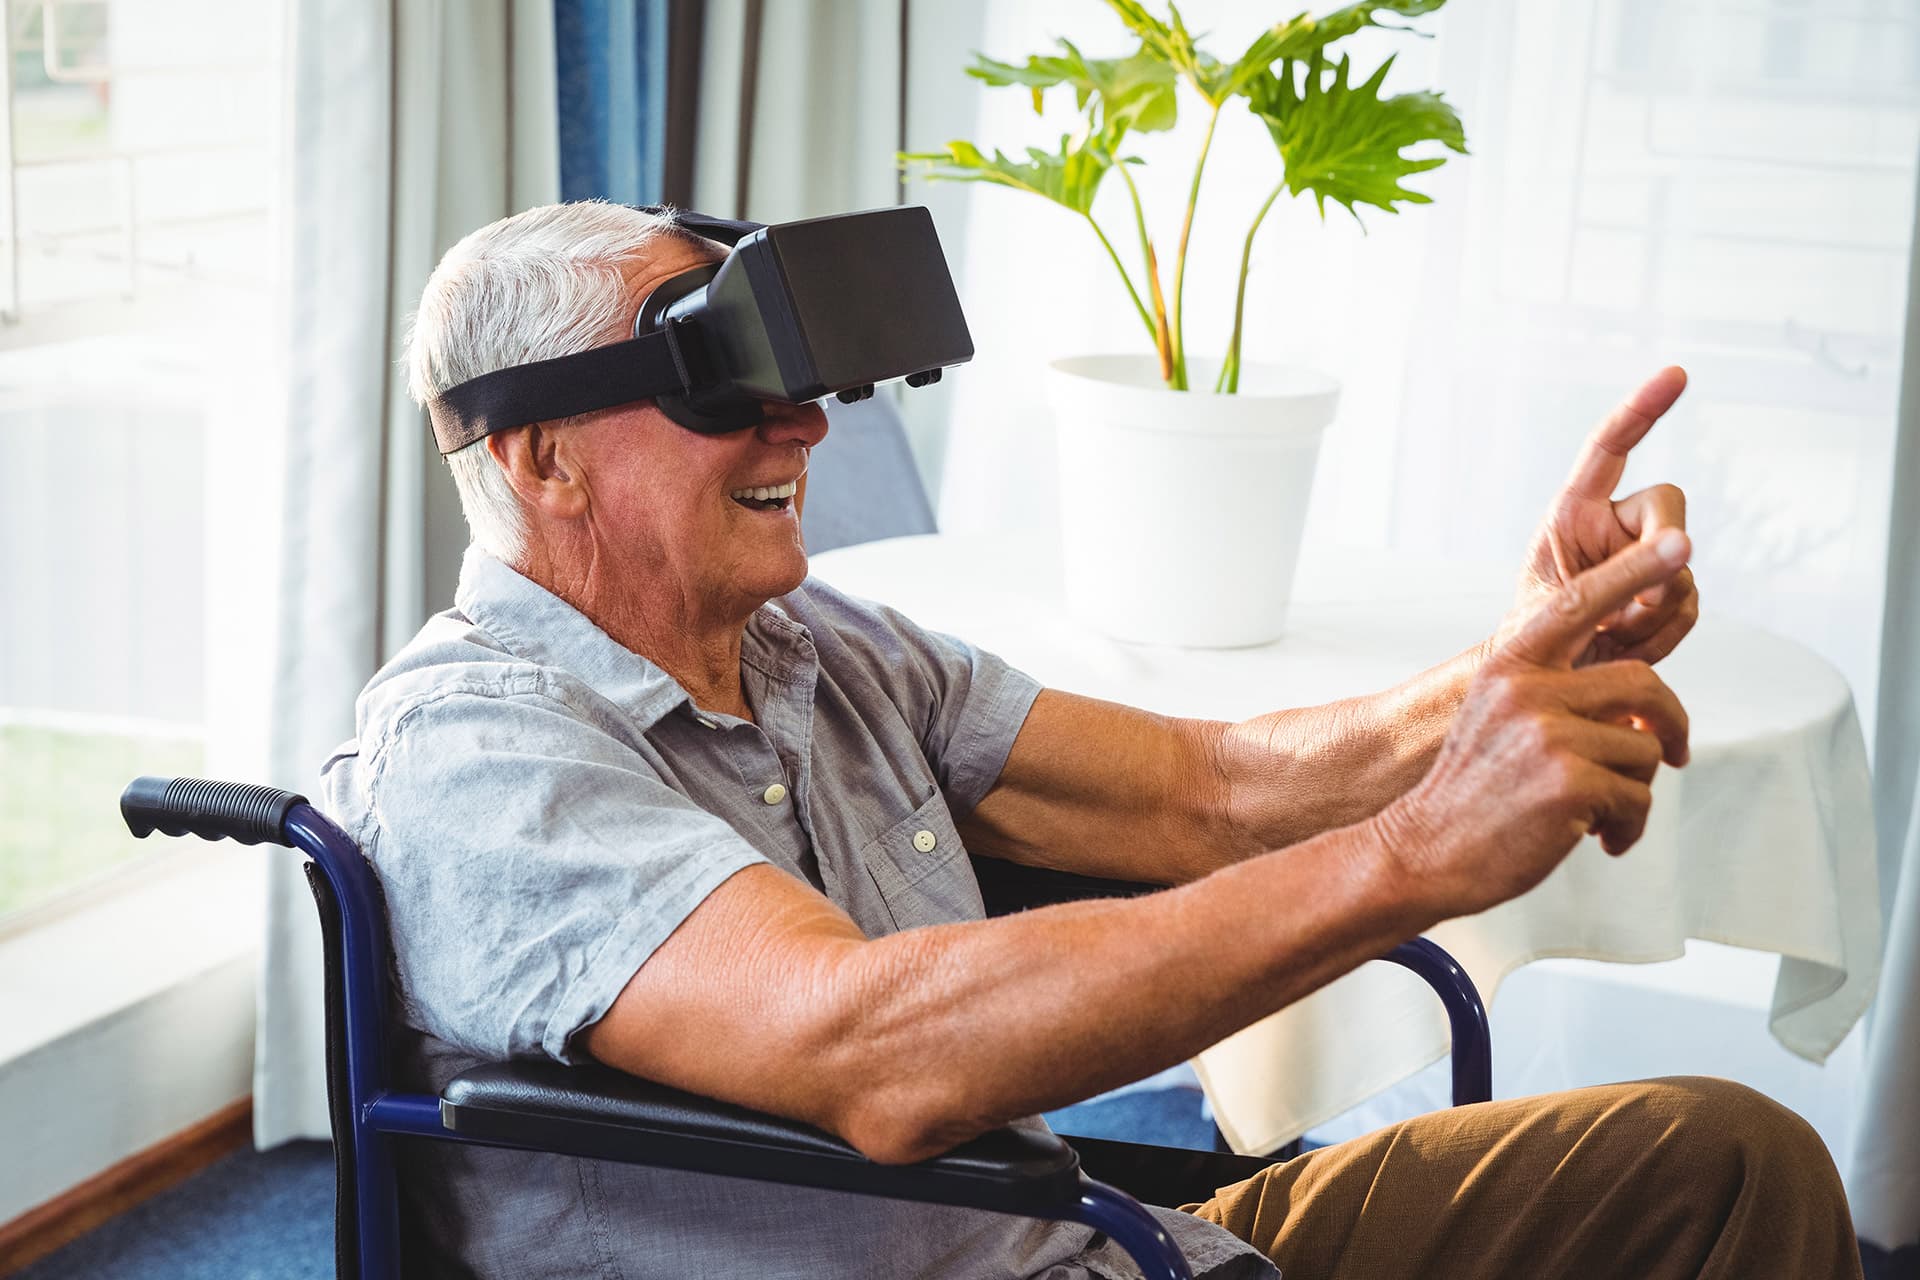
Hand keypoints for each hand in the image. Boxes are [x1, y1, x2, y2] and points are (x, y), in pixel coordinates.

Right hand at [1379, 532, 1692, 918]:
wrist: (1425, 852)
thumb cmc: (1473, 792)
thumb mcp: (1499, 718)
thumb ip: (1559, 696)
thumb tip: (1644, 710)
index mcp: (1510, 666)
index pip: (1579, 604)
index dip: (1633, 571)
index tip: (1677, 542)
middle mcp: (1527, 691)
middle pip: (1642, 685)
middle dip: (1670, 724)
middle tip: (1673, 754)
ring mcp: (1548, 736)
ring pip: (1645, 748)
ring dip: (1634, 790)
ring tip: (1599, 814)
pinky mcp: (1569, 785)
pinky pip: (1638, 798)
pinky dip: (1627, 826)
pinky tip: (1596, 839)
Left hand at [1499, 366, 1699, 665]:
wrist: (1547, 685)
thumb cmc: (1534, 638)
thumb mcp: (1561, 605)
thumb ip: (1618, 577)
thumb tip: (1683, 547)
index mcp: (1573, 513)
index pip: (1609, 449)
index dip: (1642, 410)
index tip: (1677, 376)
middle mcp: (1613, 526)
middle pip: (1668, 504)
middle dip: (1660, 549)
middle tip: (1637, 599)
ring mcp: (1644, 558)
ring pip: (1683, 564)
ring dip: (1653, 609)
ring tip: (1609, 634)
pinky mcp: (1666, 591)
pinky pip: (1689, 603)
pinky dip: (1664, 632)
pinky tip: (1628, 644)